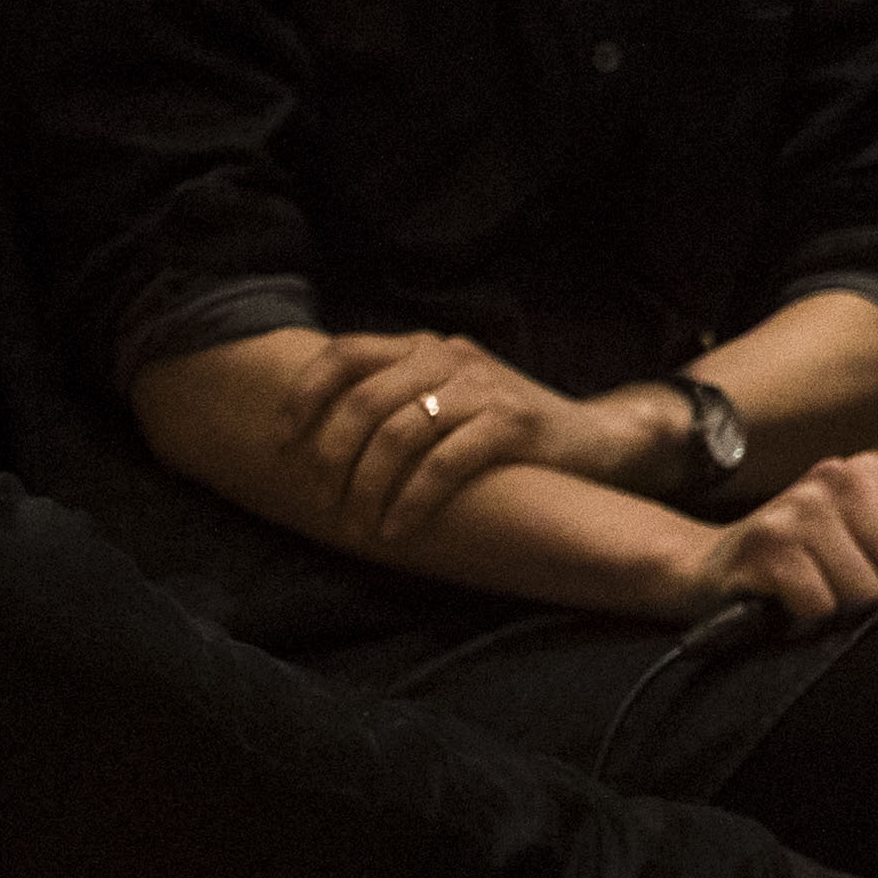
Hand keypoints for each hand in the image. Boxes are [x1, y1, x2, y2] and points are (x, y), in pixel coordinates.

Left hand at [296, 332, 629, 541]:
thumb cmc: (501, 429)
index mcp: (421, 348)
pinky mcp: (513, 423)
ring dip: (368, 487)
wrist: (597, 439)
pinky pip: (444, 464)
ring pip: (400, 434)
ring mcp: (483, 387)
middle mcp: (448, 357)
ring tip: (357, 526)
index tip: (280, 444)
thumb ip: (393, 400)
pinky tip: (397, 529)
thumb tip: (312, 435)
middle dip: (332, 457)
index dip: (304, 396)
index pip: (344, 353)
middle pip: (365, 402)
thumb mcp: (443, 399)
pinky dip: (412, 501)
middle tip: (319, 502)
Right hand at [668, 452, 877, 635]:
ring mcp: (799, 510)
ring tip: (813, 594)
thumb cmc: (796, 560)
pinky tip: (787, 603)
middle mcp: (834, 478)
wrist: (705, 569)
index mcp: (870, 471)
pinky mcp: (768, 546)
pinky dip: (807, 619)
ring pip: (867, 592)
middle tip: (843, 586)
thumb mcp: (866, 546)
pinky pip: (823, 605)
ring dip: (840, 609)